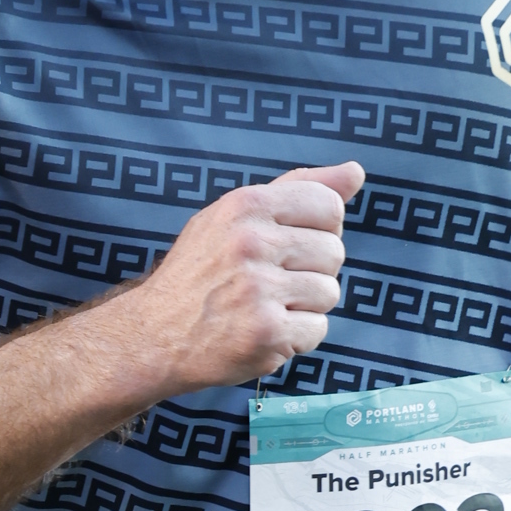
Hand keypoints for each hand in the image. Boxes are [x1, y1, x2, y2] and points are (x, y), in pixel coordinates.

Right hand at [116, 161, 364, 396]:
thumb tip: (356, 172)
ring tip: (265, 307)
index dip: (319, 229)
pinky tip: (264, 332)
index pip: (329, 206)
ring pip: (329, 293)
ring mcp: (259, 290)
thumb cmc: (202, 271)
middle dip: (312, 271)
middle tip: (270, 282)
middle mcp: (252, 243)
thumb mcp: (237, 215)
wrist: (155, 334)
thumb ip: (298, 189)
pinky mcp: (266, 333)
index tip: (288, 245)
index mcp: (246, 205)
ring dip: (305, 306)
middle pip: (334, 252)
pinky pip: (317, 330)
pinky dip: (297, 338)